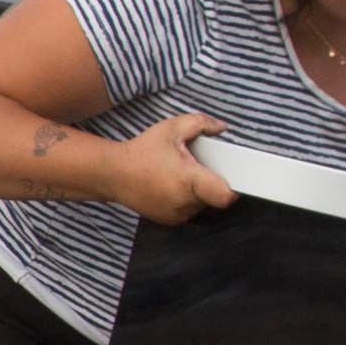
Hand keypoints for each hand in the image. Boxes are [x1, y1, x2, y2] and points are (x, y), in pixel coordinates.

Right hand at [106, 111, 232, 226]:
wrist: (113, 173)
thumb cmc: (142, 151)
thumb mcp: (172, 128)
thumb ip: (201, 123)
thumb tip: (221, 127)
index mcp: (188, 180)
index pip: (225, 195)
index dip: (233, 187)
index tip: (231, 176)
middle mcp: (184, 202)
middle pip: (214, 196)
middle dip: (210, 181)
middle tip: (195, 166)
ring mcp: (177, 215)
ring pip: (203, 204)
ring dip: (199, 191)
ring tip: (179, 175)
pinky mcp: (171, 221)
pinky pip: (190, 210)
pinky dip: (187, 199)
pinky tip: (171, 186)